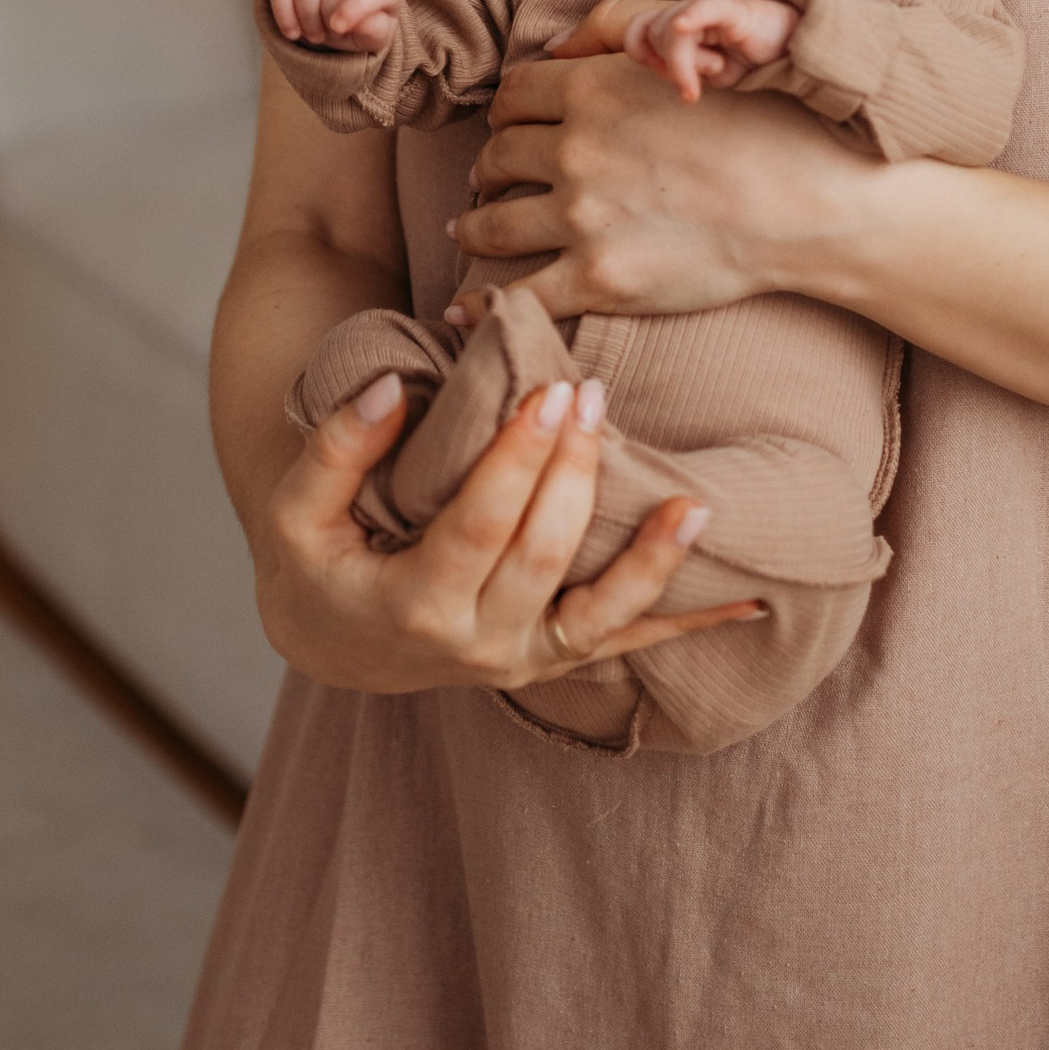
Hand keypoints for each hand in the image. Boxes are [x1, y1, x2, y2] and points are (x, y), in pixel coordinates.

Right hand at [254, 372, 762, 694]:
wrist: (336, 642)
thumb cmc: (319, 562)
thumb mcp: (296, 512)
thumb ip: (337, 450)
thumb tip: (391, 389)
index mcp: (413, 606)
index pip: (479, 525)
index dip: (517, 460)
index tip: (548, 393)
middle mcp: (476, 645)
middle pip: (544, 555)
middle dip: (575, 473)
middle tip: (593, 394)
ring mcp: (524, 660)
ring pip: (601, 614)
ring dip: (653, 560)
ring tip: (696, 504)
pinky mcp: (556, 660)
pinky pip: (628, 644)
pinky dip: (689, 624)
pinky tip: (753, 603)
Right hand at [268, 0, 405, 48]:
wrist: (338, 24)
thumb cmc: (360, 30)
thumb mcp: (373, 38)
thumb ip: (374, 31)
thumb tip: (364, 23)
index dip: (354, 6)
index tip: (337, 28)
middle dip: (326, 13)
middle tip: (323, 37)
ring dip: (304, 13)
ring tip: (311, 34)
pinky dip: (282, 6)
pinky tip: (290, 29)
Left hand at [453, 47, 869, 322]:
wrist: (811, 202)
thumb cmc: (764, 124)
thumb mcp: (691, 52)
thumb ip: (616, 34)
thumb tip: (553, 48)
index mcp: (592, 90)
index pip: (513, 95)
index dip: (506, 112)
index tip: (509, 128)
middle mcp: (575, 150)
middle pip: (496, 156)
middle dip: (488, 169)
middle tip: (489, 181)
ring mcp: (583, 219)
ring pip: (490, 224)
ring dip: (473, 226)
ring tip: (471, 231)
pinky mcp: (600, 280)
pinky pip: (517, 295)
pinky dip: (480, 303)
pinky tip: (464, 308)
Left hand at [622, 0, 794, 101]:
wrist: (791, 46)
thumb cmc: (747, 59)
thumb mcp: (709, 74)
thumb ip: (681, 71)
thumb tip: (663, 70)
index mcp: (678, 22)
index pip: (637, 29)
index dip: (638, 52)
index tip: (660, 74)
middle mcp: (688, 9)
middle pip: (653, 34)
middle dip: (669, 65)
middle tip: (693, 87)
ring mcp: (707, 4)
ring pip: (673, 31)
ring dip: (690, 62)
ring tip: (718, 69)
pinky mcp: (731, 6)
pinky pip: (702, 8)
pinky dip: (689, 17)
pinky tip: (685, 25)